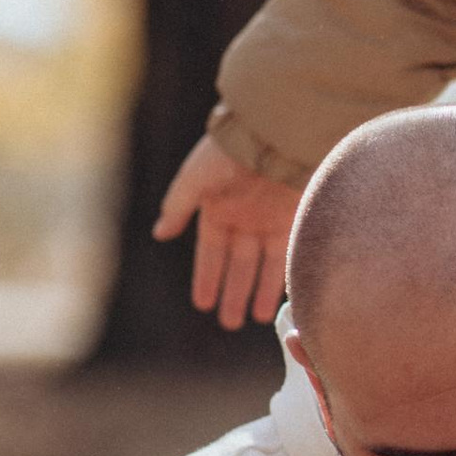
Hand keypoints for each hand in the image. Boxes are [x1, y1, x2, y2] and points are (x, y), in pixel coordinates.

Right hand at [151, 133, 303, 328]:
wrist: (273, 131)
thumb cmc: (228, 153)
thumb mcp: (194, 180)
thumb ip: (178, 206)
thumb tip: (160, 233)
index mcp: (217, 208)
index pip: (210, 252)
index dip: (207, 277)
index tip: (202, 303)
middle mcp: (244, 217)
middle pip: (238, 264)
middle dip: (233, 293)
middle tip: (230, 323)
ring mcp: (270, 218)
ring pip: (264, 264)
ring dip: (259, 291)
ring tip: (256, 319)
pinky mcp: (295, 216)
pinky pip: (289, 252)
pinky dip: (285, 274)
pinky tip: (283, 295)